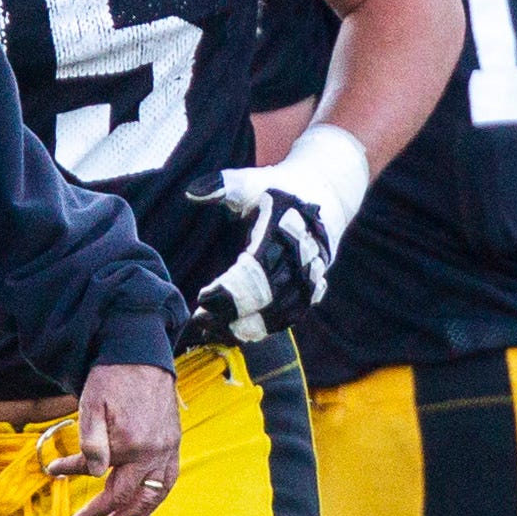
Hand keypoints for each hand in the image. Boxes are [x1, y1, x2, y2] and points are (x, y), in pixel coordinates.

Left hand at [48, 362, 184, 515]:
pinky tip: (146, 511)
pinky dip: (157, 498)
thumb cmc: (111, 379)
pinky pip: (168, 479)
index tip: (57, 490)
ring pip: (152, 493)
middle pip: (129, 497)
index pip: (104, 482)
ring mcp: (167, 449)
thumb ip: (90, 442)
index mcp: (130, 445)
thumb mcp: (91, 406)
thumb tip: (90, 473)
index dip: (79, 488)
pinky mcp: (173, 443)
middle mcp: (153, 452)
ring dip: (133, 514)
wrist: (142, 355)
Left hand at [188, 170, 335, 344]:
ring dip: (250, 326)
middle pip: (269, 296)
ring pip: (284, 311)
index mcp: (286, 228)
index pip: (257, 269)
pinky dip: (269, 327)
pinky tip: (242, 334)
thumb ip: (223, 185)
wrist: (324, 195)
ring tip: (217, 333)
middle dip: (235, 313)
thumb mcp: (252, 181)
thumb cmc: (278, 189)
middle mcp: (303, 255)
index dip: (231, 289)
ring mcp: (312, 273)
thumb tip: (191, 192)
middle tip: (202, 322)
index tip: (203, 297)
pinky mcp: (314, 286)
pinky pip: (294, 314)